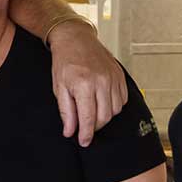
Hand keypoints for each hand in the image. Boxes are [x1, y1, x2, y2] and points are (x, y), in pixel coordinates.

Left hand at [46, 21, 126, 145]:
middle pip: (104, 117)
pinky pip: (122, 99)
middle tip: (85, 128)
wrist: (76, 40)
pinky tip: (103, 103)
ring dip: (104, 117)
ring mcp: (113, 78)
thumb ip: (66, 112)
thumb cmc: (65, 62)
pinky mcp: (120, 75)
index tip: (84, 142)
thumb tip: (70, 131)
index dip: (86, 134)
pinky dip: (114, 106)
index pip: (88, 118)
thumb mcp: (59, 88)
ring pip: (115, 110)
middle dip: (94, 127)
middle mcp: (101, 82)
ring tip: (93, 113)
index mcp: (84, 85)